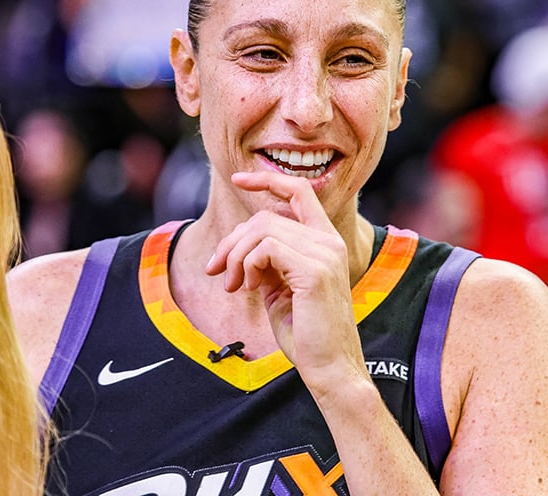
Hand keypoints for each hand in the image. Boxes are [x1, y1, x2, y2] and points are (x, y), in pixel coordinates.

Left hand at [205, 171, 365, 389]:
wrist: (329, 367)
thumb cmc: (306, 333)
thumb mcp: (282, 288)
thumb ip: (269, 261)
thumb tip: (239, 248)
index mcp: (326, 242)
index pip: (299, 192)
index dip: (267, 181)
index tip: (238, 180)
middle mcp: (329, 242)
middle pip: (266, 217)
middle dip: (232, 242)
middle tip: (218, 271)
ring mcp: (324, 254)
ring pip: (262, 230)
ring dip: (236, 257)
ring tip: (234, 285)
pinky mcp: (314, 270)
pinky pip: (265, 248)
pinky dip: (247, 265)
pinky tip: (249, 288)